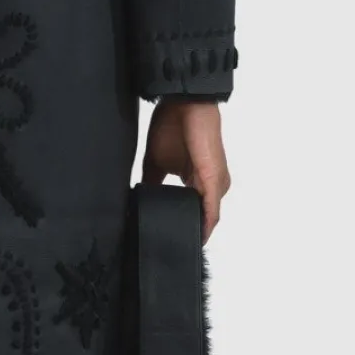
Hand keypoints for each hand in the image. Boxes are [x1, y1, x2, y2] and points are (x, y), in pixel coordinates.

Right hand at [143, 100, 231, 241]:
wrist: (183, 104)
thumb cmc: (173, 125)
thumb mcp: (156, 162)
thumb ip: (153, 183)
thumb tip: (138, 199)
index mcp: (199, 180)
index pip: (196, 210)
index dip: (186, 225)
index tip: (173, 240)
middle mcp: (212, 184)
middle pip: (204, 217)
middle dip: (191, 233)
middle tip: (176, 250)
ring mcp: (216, 183)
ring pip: (209, 217)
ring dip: (198, 232)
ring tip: (183, 247)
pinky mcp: (214, 179)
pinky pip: (212, 209)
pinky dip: (205, 224)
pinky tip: (197, 237)